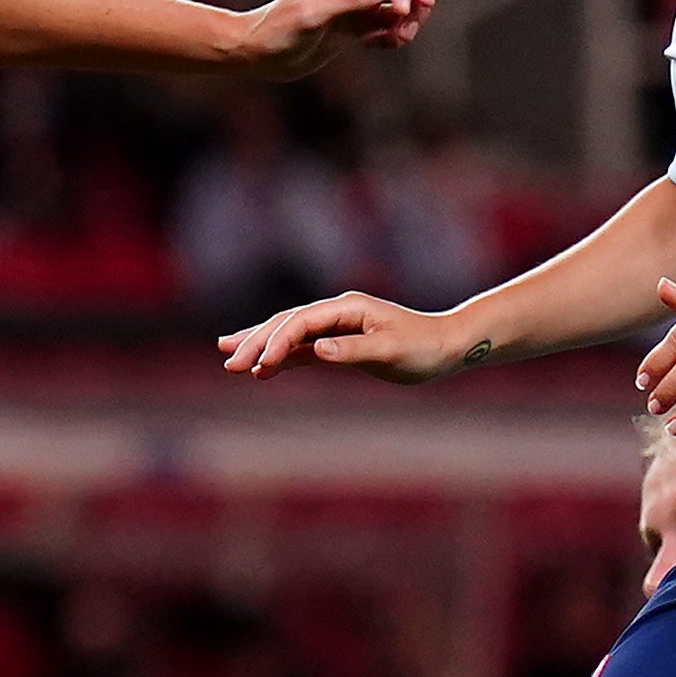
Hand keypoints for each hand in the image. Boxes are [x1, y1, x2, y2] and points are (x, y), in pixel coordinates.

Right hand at [218, 289, 473, 383]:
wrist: (448, 345)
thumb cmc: (424, 348)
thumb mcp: (391, 351)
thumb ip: (352, 349)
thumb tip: (316, 350)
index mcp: (347, 308)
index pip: (301, 322)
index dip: (277, 342)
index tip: (259, 365)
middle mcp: (337, 312)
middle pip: (286, 323)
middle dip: (256, 341)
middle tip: (228, 360)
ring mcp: (336, 326)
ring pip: (288, 332)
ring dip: (259, 343)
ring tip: (228, 355)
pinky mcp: (339, 342)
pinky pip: (302, 348)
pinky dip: (280, 356)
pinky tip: (262, 367)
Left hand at [247, 0, 435, 74]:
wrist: (260, 55)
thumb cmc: (276, 33)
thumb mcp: (308, 16)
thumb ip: (348, 0)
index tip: (400, 9)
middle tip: (419, 12)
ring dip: (413, 13)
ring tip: (396, 38)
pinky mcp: (363, 20)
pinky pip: (396, 17)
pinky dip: (400, 30)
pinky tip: (380, 46)